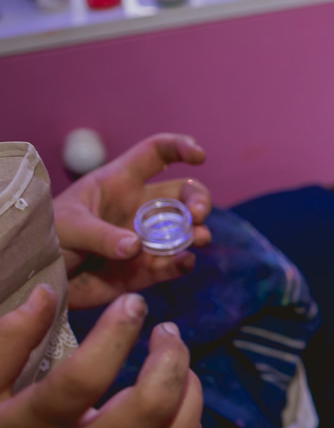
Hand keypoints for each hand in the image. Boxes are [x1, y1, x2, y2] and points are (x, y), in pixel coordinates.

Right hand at [0, 285, 202, 427]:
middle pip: (148, 407)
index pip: (85, 376)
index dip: (115, 334)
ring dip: (190, 392)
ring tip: (180, 363)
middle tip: (168, 331)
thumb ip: (8, 344)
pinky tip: (180, 403)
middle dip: (171, 359)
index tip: (133, 304)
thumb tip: (46, 293)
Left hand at [53, 133, 211, 308]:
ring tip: (198, 239)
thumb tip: (135, 246)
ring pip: (186, 230)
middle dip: (198, 199)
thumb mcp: (66, 227)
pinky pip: (173, 264)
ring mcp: (146, 239)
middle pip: (183, 194)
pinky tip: (183, 262)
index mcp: (119, 183)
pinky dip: (183, 263)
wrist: (39, 279)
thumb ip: (100, 235)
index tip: (199, 156)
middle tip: (198, 214)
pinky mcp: (145, 269)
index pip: (156, 154)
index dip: (179, 147)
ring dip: (198, 232)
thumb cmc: (45, 240)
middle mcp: (138, 208)